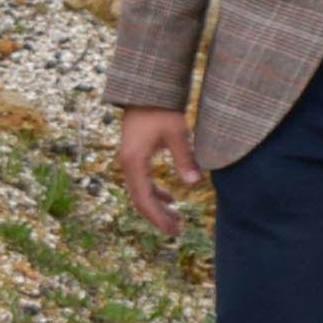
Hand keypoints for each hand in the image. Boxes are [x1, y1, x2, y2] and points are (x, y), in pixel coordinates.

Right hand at [116, 106, 200, 235]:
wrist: (146, 91)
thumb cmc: (162, 109)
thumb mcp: (177, 132)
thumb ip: (185, 158)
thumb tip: (195, 184)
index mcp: (134, 162)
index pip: (144, 198)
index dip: (158, 216)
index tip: (173, 230)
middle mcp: (127, 164)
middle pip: (140, 199)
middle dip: (158, 216)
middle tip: (176, 231)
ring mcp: (130, 161)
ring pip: (141, 191)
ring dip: (157, 206)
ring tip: (176, 220)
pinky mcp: (135, 156)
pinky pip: (143, 181)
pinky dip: (156, 192)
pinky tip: (171, 199)